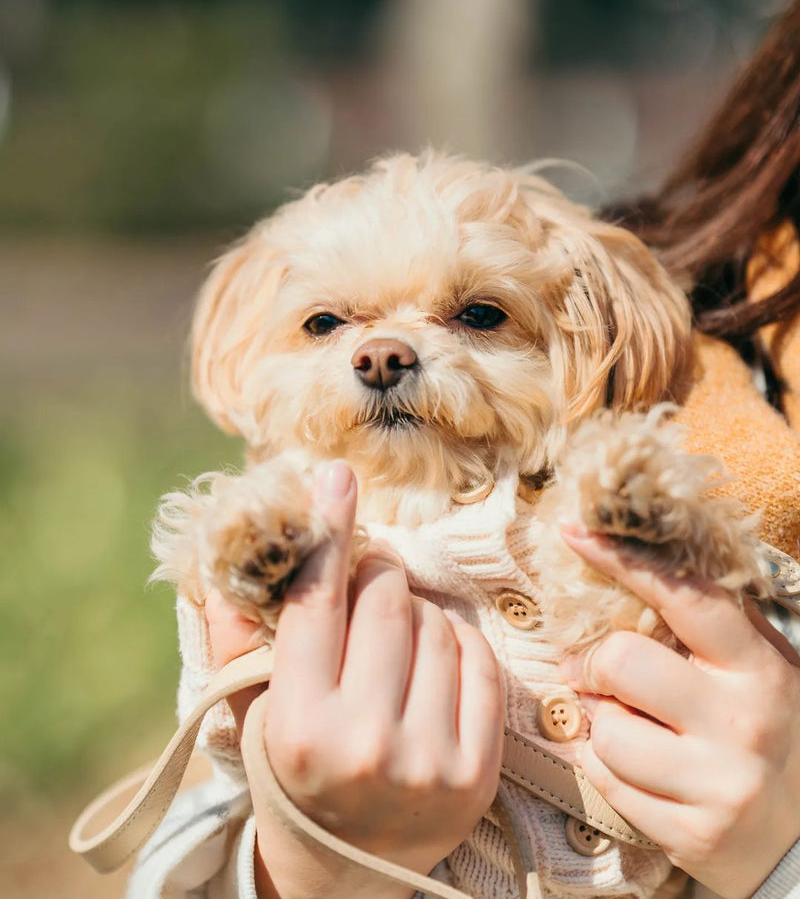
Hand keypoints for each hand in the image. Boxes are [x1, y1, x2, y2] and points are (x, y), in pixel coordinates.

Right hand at [206, 461, 503, 898]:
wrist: (347, 874)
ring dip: (417, 615)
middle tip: (364, 593)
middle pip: (386, 598)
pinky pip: (480, 659)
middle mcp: (363, 743)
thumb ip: (237, 638)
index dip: (328, 532)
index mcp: (297, 723)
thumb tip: (226, 561)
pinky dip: (458, 645)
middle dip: (375, 578)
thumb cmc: (292, 774)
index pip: (316, 603)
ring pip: (439, 623)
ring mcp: (428, 760)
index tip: (338, 476)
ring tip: (393, 646)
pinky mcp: (478, 771)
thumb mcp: (252, 712)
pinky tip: (432, 666)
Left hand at [560, 524, 799, 898]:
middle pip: (620, 662)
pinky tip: (635, 766)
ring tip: (631, 727)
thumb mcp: (763, 667)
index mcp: (757, 668)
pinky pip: (604, 781)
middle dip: (595, 664)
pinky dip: (604, 767)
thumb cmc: (772, 730)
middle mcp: (741, 723)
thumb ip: (715, 621)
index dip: (623, 561)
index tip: (577, 532)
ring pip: (604, 729)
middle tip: (598, 671)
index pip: (684, 599)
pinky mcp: (690, 834)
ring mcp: (718, 783)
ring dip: (602, 723)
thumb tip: (647, 557)